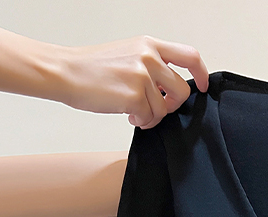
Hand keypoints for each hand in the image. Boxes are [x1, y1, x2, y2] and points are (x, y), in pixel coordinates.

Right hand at [56, 35, 208, 128]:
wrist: (65, 72)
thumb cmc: (92, 67)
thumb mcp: (127, 54)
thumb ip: (152, 65)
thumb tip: (170, 87)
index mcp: (149, 44)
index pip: (190, 56)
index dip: (201, 73)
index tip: (202, 86)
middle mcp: (149, 57)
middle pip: (183, 90)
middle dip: (173, 106)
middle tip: (158, 109)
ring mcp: (142, 76)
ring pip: (165, 108)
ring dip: (152, 116)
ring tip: (133, 111)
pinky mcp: (134, 95)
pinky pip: (150, 118)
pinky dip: (141, 121)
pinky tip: (128, 114)